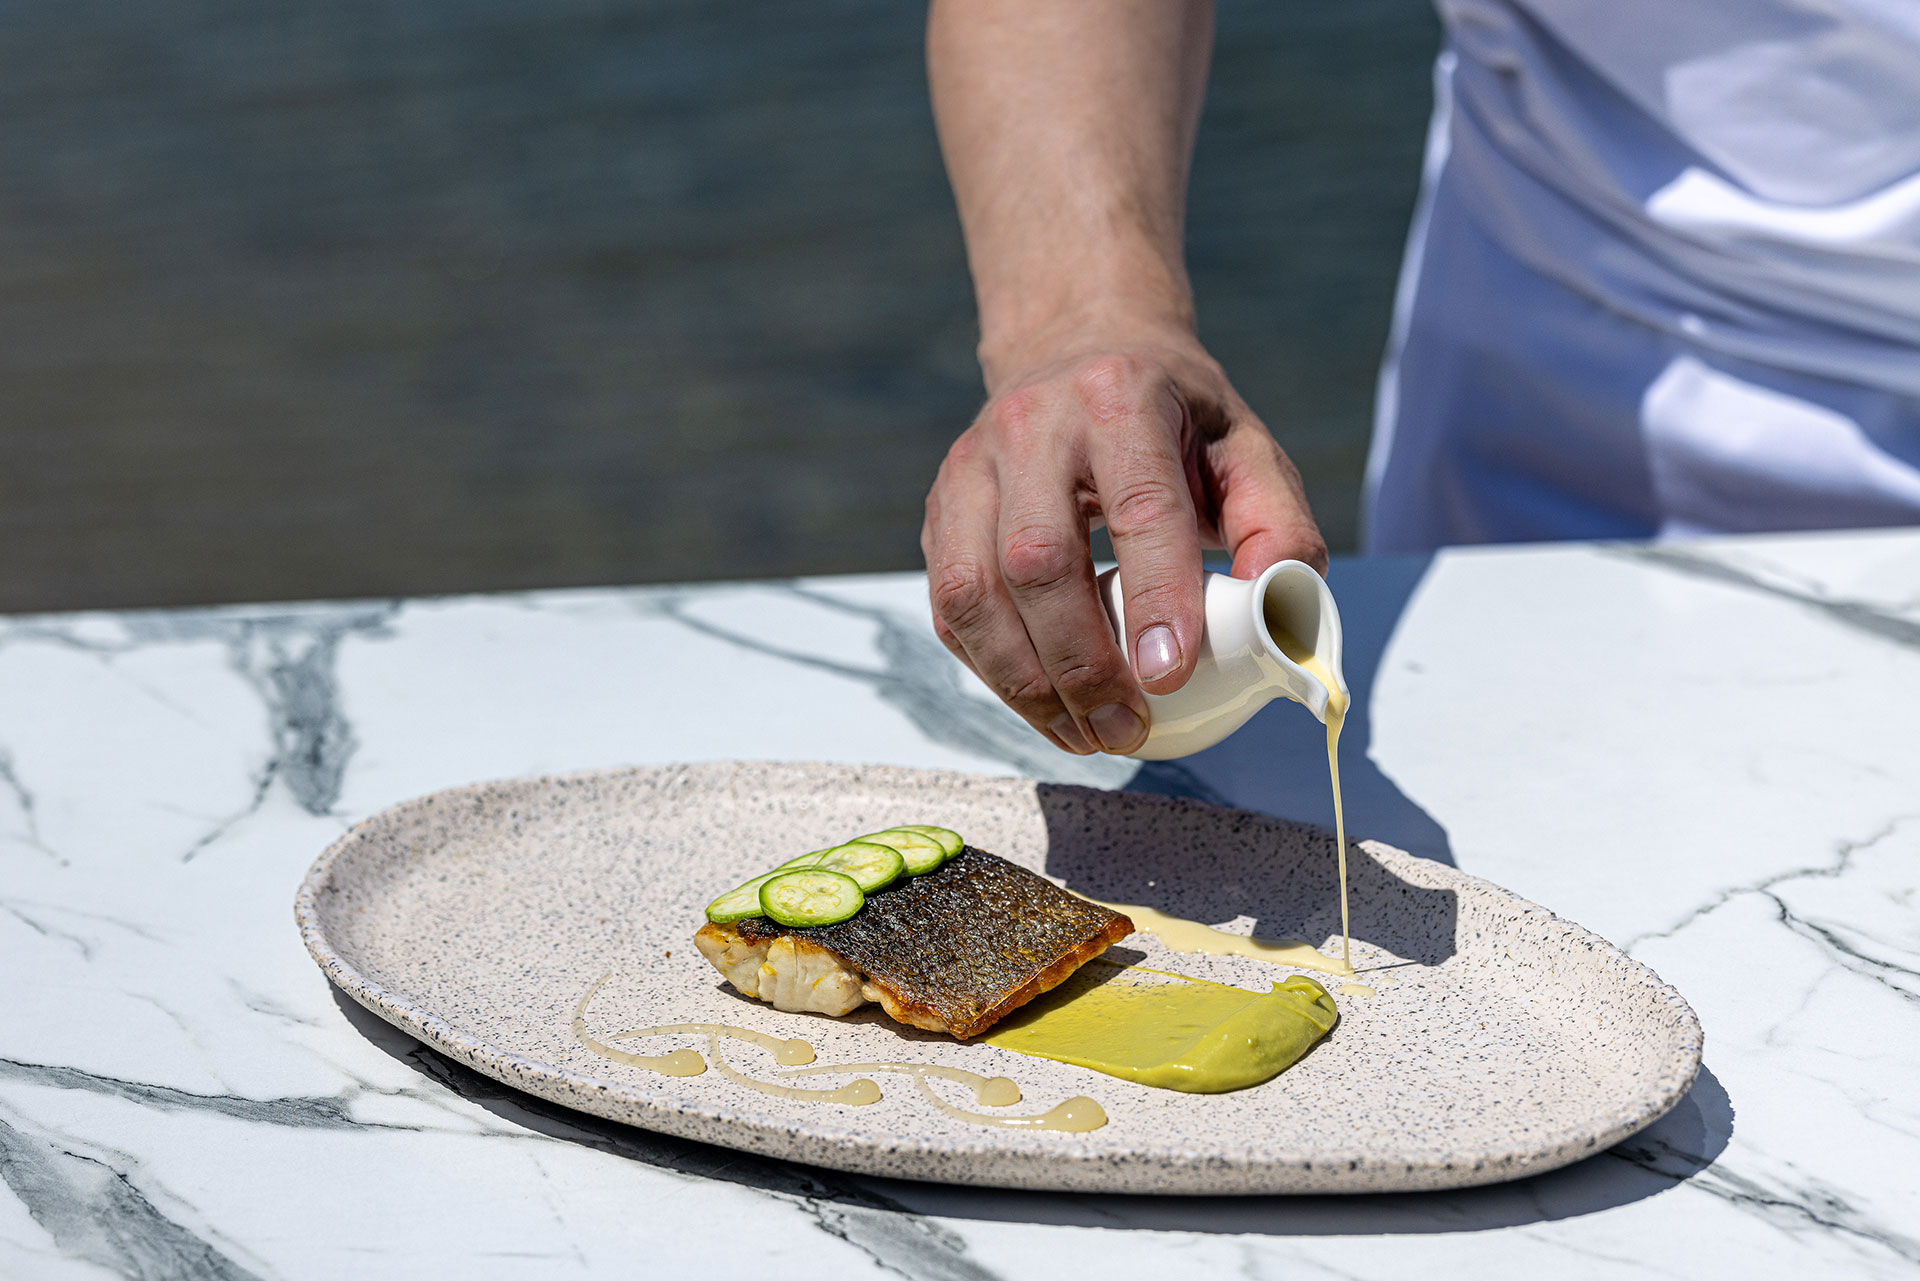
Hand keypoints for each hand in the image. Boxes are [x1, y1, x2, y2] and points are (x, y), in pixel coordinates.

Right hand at [921, 329, 1324, 754]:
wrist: (1079, 351)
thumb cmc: (1174, 420)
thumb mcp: (1247, 449)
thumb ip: (1277, 526)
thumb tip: (1281, 611)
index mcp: (1121, 398)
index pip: (1137, 507)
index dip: (1153, 598)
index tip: (1168, 676)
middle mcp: (1033, 425)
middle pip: (1036, 560)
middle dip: (1080, 663)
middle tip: (1126, 727)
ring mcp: (972, 467)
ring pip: (974, 592)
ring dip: (1025, 682)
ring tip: (1083, 732)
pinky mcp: (942, 511)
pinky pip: (949, 606)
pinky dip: (991, 669)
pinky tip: (1041, 702)